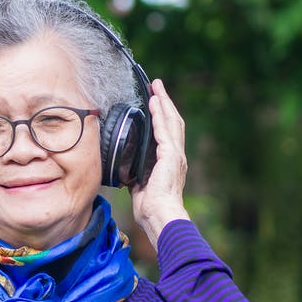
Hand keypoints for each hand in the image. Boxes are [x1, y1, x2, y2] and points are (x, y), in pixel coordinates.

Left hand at [129, 78, 189, 248]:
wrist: (160, 215)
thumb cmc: (150, 206)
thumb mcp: (140, 185)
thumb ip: (136, 174)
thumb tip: (126, 170)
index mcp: (169, 161)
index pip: (166, 132)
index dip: (162, 115)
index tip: (154, 101)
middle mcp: (175, 155)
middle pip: (172, 122)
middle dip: (164, 102)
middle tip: (156, 86)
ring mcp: (174, 155)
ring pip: (170, 122)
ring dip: (163, 103)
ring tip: (156, 87)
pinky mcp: (170, 156)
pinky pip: (164, 131)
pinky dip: (160, 115)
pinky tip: (155, 103)